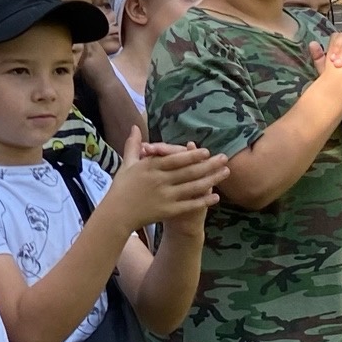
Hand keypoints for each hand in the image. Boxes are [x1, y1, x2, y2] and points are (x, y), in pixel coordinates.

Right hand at [105, 142, 229, 231]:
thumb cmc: (121, 187)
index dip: (192, 155)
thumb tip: (135, 126)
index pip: (176, 159)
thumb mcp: (126, 164)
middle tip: (225, 158)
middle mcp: (159, 180)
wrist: (116, 214)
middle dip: (209, 165)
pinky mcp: (168, 211)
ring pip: (193, 187)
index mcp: (150, 167)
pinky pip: (189, 204)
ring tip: (226, 173)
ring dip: (211, 179)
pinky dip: (203, 200)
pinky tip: (216, 196)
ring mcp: (165, 196)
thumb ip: (133, 145)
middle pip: (189, 171)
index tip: (207, 151)